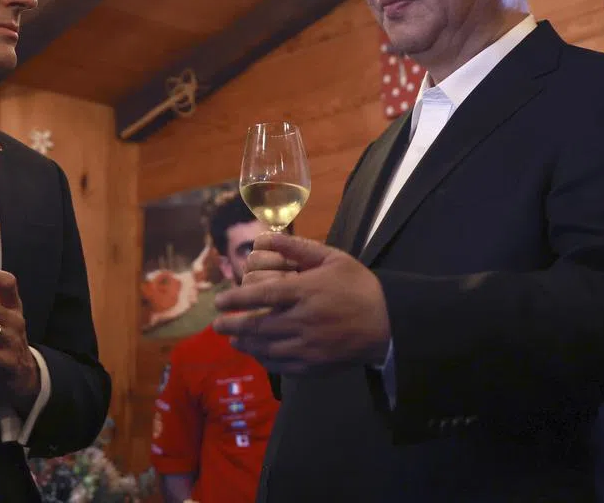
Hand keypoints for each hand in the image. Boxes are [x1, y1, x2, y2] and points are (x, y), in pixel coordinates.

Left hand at [212, 234, 389, 374]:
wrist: (388, 323)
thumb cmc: (358, 287)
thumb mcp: (333, 259)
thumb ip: (298, 248)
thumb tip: (265, 236)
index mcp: (307, 292)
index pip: (262, 296)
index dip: (237, 300)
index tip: (220, 301)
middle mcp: (304, 321)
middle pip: (257, 326)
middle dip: (232, 325)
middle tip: (216, 324)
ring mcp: (308, 347)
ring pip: (266, 349)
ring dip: (244, 343)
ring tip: (232, 338)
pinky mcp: (314, 366)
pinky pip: (281, 366)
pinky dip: (264, 360)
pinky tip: (257, 353)